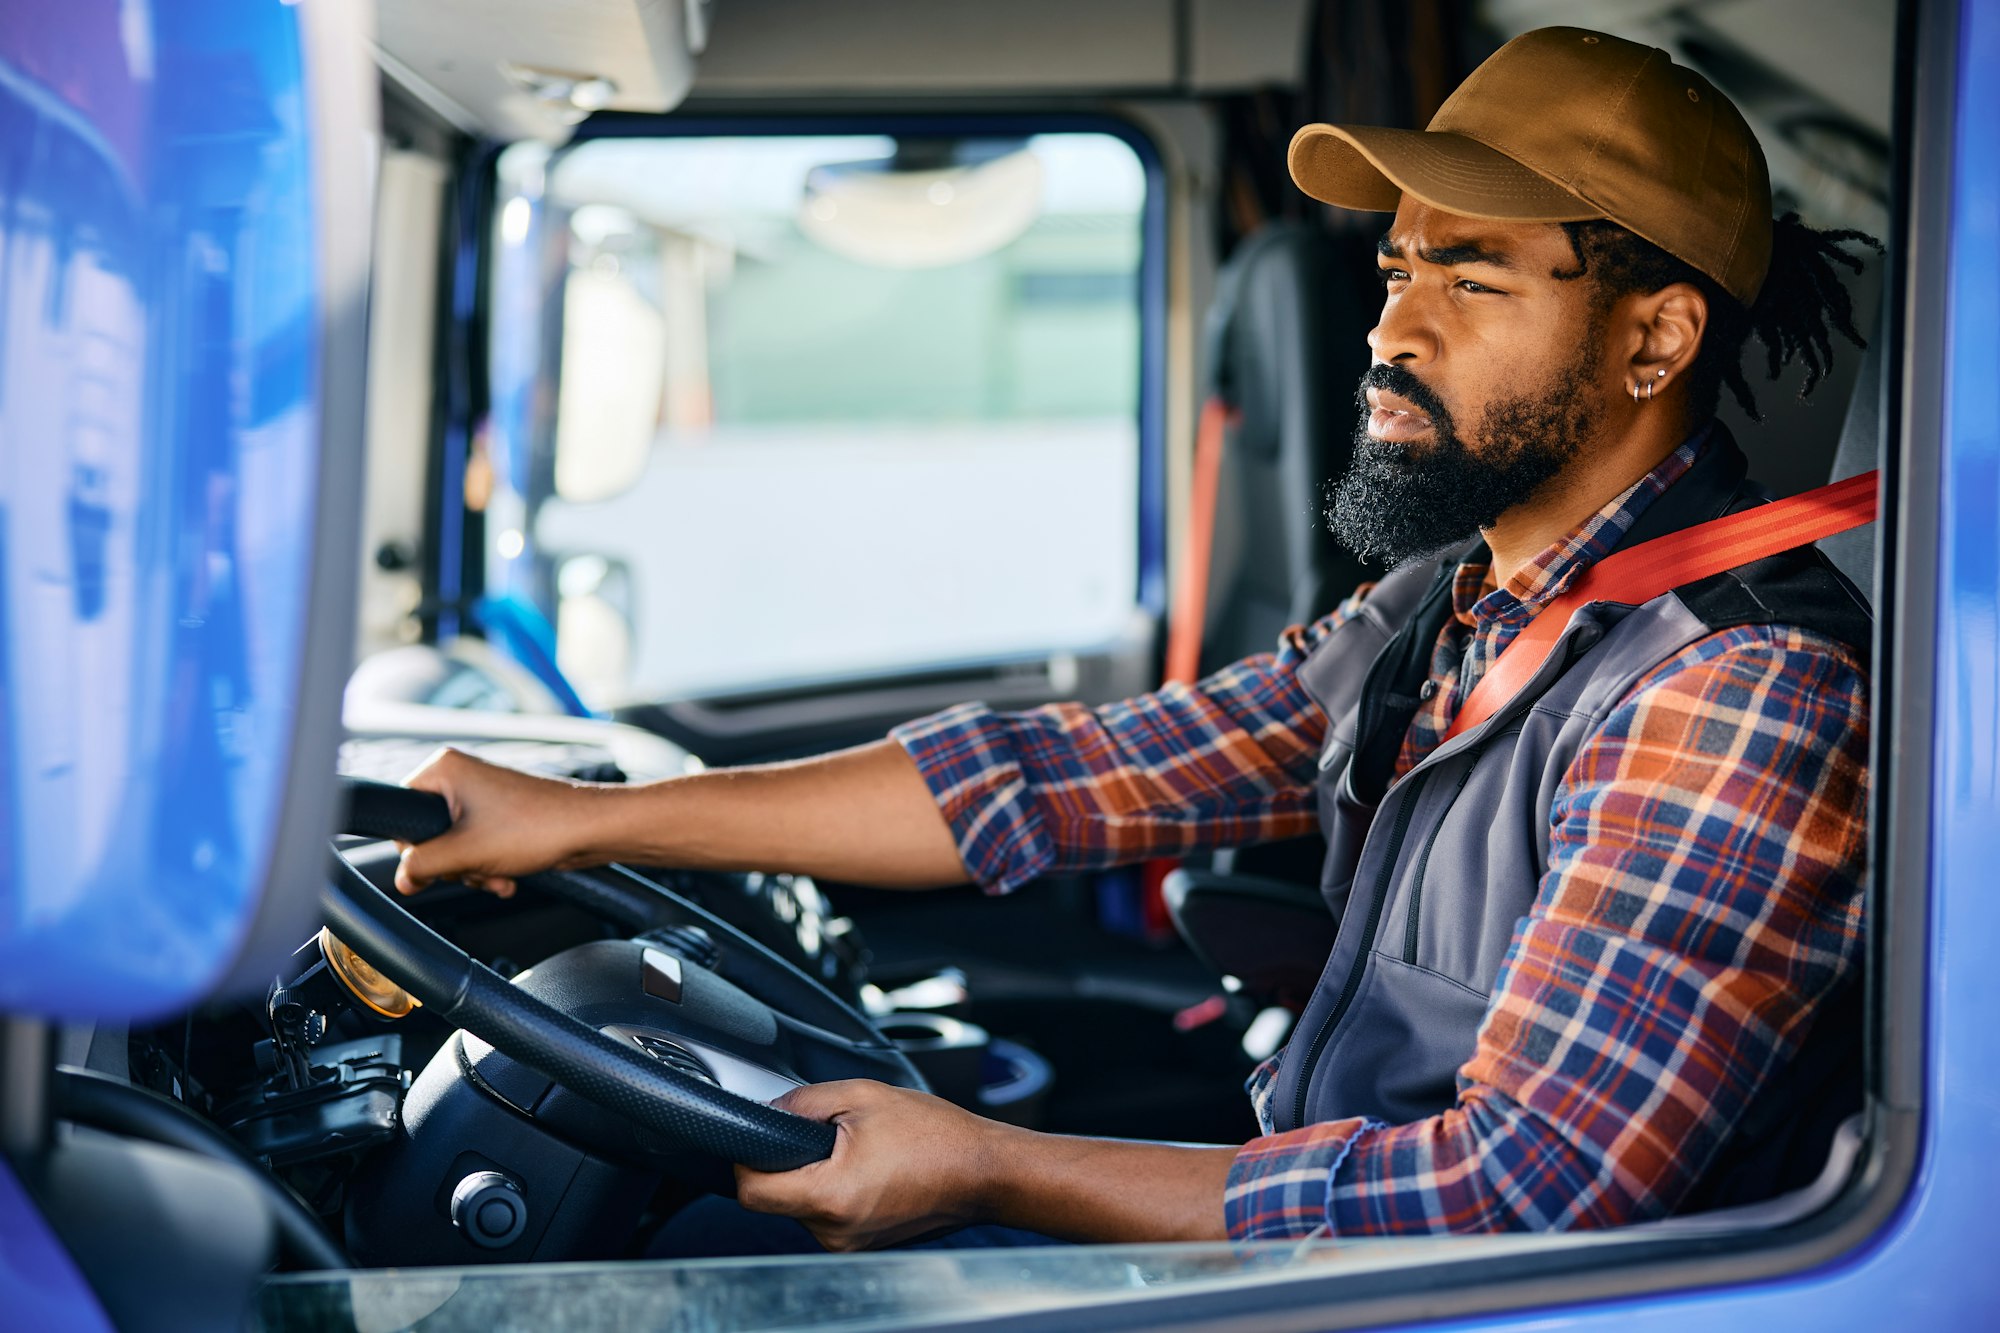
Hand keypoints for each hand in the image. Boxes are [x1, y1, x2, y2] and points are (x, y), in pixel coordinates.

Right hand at [394, 746, 606, 897]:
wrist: (590, 829)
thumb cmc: (538, 826)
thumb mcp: (465, 853)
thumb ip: (423, 866)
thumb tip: (403, 879)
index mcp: (443, 769)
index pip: (400, 813)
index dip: (417, 848)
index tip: (439, 861)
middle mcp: (460, 776)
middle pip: (428, 836)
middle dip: (453, 864)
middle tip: (476, 868)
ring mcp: (481, 795)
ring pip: (453, 846)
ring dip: (473, 870)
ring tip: (498, 874)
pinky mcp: (499, 813)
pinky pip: (476, 847)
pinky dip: (488, 866)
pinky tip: (507, 877)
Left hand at [733, 1080, 1009, 1250]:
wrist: (982, 1172)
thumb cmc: (936, 1136)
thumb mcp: (862, 1096)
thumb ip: (804, 1101)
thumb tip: (767, 1110)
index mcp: (831, 1196)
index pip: (751, 1192)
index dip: (745, 1159)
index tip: (757, 1138)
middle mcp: (835, 1232)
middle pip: (775, 1199)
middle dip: (789, 1162)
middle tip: (828, 1135)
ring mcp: (849, 1244)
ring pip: (801, 1207)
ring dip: (814, 1176)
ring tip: (858, 1151)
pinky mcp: (862, 1245)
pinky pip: (827, 1216)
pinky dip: (835, 1190)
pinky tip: (868, 1169)